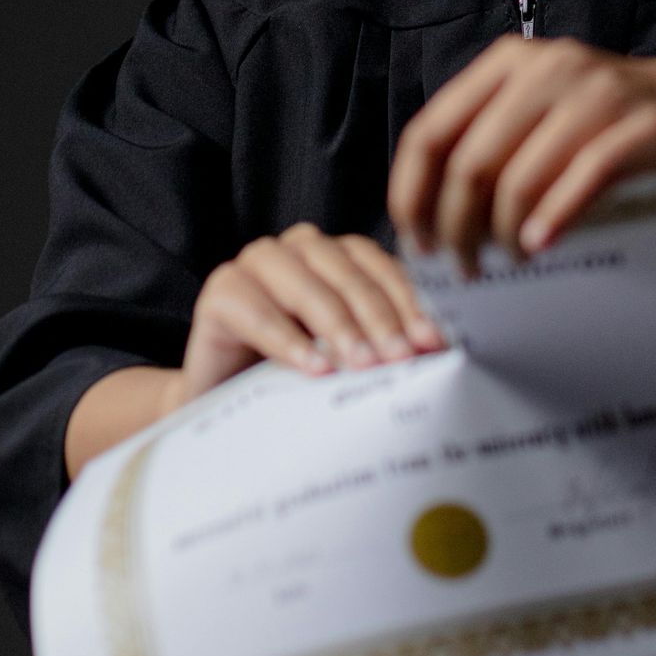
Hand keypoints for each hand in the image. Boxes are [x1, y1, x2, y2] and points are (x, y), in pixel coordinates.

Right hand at [175, 226, 444, 404]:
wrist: (227, 406)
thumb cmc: (295, 379)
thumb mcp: (346, 357)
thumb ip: (381, 345)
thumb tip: (435, 354)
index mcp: (338, 256)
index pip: (381, 268)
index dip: (409, 304)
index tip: (433, 343)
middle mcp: (300, 249)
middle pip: (348, 276)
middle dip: (379, 319)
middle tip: (401, 357)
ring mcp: (257, 264)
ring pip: (307, 287)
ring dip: (338, 326)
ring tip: (363, 364)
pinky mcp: (220, 290)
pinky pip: (257, 311)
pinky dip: (288, 341)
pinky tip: (314, 369)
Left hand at [386, 36, 655, 269]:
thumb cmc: (621, 123)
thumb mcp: (548, 114)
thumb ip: (494, 142)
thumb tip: (430, 215)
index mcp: (510, 63)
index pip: (429, 132)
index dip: (411, 194)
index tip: (415, 242)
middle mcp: (547, 68)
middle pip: (469, 164)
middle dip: (456, 229)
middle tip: (464, 269)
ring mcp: (597, 93)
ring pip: (518, 178)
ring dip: (502, 235)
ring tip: (508, 265)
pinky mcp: (642, 126)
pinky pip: (581, 180)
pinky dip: (553, 220)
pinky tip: (541, 246)